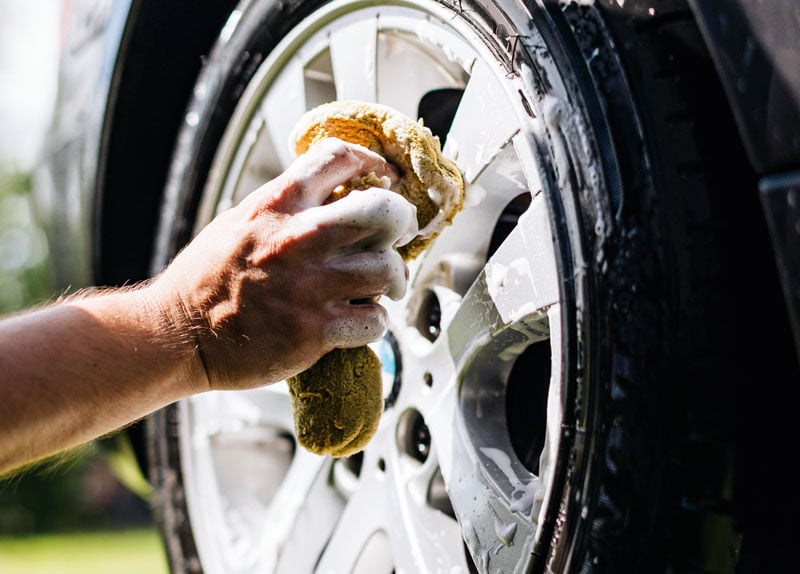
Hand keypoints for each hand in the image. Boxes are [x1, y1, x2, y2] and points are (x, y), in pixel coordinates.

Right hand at [151, 138, 418, 390]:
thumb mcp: (240, 220)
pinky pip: (374, 321)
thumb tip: (335, 192)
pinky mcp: (313, 331)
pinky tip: (361, 319)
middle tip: (400, 236)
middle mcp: (296, 239)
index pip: (339, 157)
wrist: (178, 334)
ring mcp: (308, 286)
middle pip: (383, 211)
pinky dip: (375, 322)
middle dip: (402, 221)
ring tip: (385, 287)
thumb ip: (287, 205)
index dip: (373, 162)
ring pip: (388, 269)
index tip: (385, 177)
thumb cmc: (207, 278)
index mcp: (276, 204)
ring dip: (394, 279)